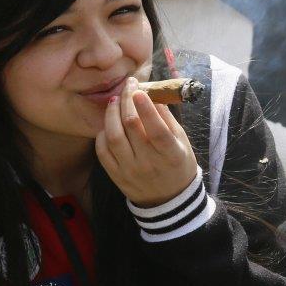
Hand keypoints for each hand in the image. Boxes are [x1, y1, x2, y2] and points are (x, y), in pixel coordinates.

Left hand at [95, 77, 199, 206]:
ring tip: (115, 100)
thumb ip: (167, 119)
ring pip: (114, 137)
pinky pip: (103, 152)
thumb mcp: (182, 142)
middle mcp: (149, 163)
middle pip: (132, 127)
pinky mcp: (116, 176)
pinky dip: (103, 134)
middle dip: (127, 101)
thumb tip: (152, 95)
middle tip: (128, 86)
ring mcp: (130, 170)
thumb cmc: (178, 164)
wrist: (169, 199)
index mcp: (171, 154)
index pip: (156, 129)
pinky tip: (108, 123)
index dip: (146, 108)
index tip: (139, 91)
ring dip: (112, 114)